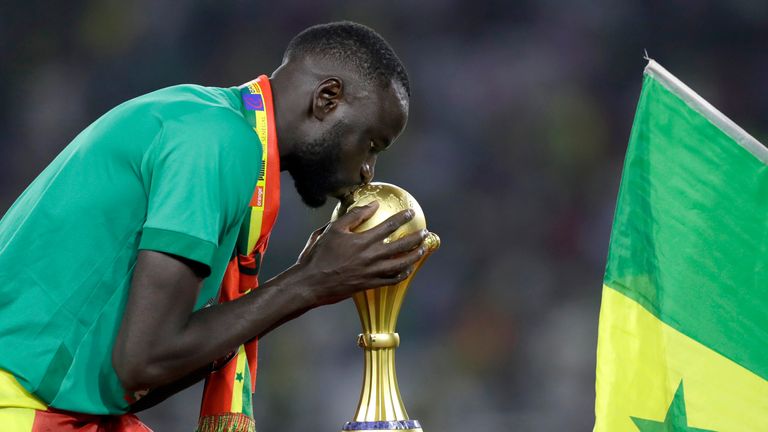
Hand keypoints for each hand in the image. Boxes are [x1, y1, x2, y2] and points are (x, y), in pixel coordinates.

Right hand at [293, 201, 427, 305]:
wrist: (311, 283)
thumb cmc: (319, 255)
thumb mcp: (333, 229)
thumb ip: (354, 216)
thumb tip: (372, 205)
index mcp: (363, 241)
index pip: (389, 226)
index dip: (403, 218)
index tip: (412, 213)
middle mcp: (371, 257)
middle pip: (401, 246)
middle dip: (416, 238)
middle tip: (424, 233)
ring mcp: (372, 272)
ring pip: (401, 264)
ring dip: (414, 256)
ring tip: (422, 250)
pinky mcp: (369, 285)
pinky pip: (392, 280)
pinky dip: (402, 274)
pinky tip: (407, 270)